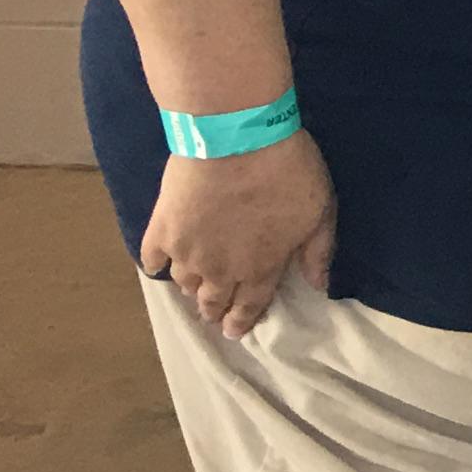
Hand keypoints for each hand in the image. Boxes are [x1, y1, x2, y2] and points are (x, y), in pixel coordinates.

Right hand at [138, 133, 336, 337]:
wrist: (237, 139)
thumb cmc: (288, 172)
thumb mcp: (321, 211)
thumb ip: (318, 251)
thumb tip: (318, 285)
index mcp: (261, 268)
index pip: (250, 305)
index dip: (241, 321)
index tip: (234, 332)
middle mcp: (220, 269)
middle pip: (212, 299)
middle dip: (213, 310)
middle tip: (211, 315)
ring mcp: (187, 251)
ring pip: (183, 282)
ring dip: (190, 287)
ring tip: (192, 287)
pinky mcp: (161, 229)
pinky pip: (150, 257)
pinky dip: (154, 264)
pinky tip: (157, 264)